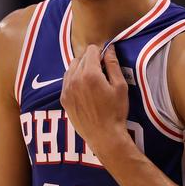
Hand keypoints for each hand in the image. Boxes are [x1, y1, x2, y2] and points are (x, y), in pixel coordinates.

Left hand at [61, 44, 131, 163]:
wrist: (104, 136)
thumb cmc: (116, 111)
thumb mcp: (120, 86)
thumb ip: (113, 65)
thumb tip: (109, 49)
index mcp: (90, 74)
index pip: (91, 50)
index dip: (101, 51)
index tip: (106, 58)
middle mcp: (75, 79)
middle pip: (80, 58)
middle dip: (91, 60)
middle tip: (102, 70)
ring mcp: (67, 90)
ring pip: (71, 68)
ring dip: (81, 68)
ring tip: (93, 79)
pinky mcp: (64, 99)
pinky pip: (66, 81)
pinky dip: (74, 79)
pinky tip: (85, 89)